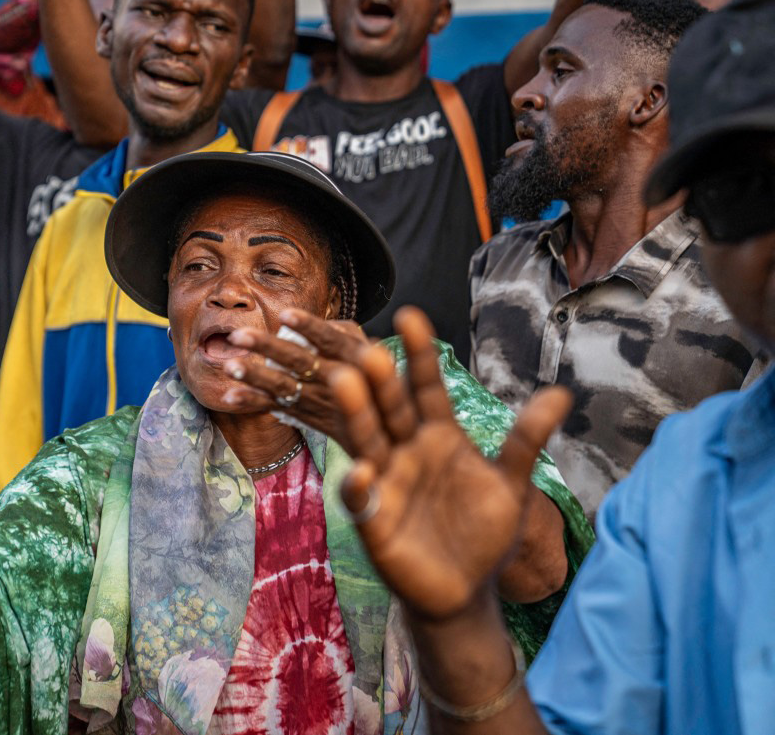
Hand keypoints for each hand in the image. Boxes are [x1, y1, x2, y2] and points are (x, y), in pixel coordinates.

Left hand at [220, 308, 373, 455]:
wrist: (380, 431)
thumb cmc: (375, 378)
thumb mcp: (373, 352)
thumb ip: (346, 334)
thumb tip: (320, 322)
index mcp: (354, 357)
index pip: (330, 340)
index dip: (308, 328)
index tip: (285, 315)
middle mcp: (335, 380)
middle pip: (298, 361)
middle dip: (267, 348)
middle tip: (238, 335)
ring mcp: (317, 400)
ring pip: (283, 386)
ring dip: (254, 376)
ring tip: (229, 366)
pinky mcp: (303, 414)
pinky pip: (275, 406)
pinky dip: (252, 401)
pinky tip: (230, 396)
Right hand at [332, 307, 571, 619]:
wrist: (465, 590)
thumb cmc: (483, 532)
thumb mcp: (511, 483)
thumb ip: (527, 438)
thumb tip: (562, 393)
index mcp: (439, 435)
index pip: (427, 387)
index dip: (420, 354)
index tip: (411, 316)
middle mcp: (407, 451)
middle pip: (392, 409)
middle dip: (381, 381)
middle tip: (370, 350)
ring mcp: (387, 483)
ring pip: (368, 441)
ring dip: (357, 413)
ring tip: (345, 381)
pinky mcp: (374, 521)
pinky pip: (363, 499)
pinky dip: (359, 484)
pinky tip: (363, 470)